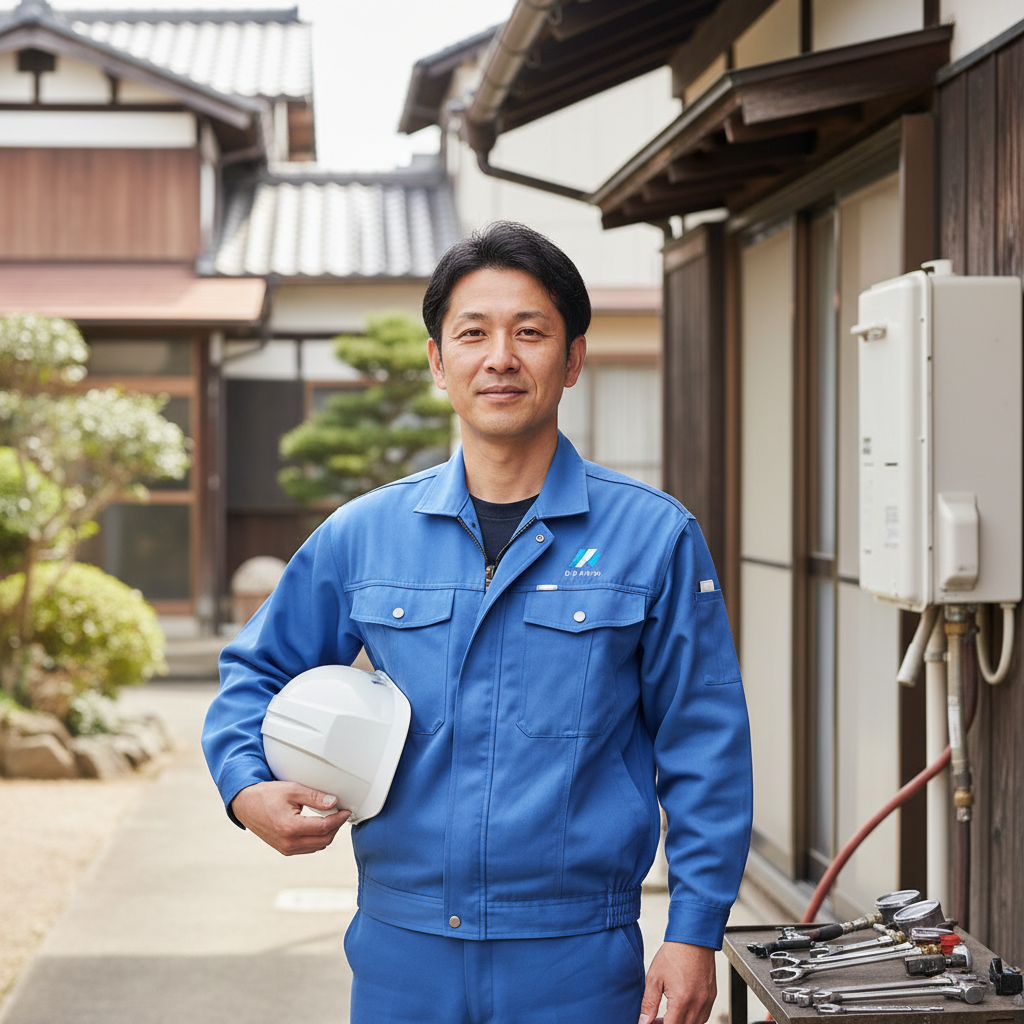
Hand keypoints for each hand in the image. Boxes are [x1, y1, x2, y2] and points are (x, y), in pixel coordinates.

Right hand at [231, 781, 349, 854]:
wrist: (245, 804)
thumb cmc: (266, 795)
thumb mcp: (292, 790)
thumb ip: (315, 797)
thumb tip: (334, 802)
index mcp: (290, 828)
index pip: (324, 828)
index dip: (339, 819)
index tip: (346, 811)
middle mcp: (288, 843)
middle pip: (324, 840)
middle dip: (336, 827)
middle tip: (340, 813)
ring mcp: (286, 849)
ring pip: (317, 847)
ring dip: (327, 834)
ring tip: (331, 818)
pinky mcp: (284, 850)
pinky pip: (308, 848)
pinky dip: (317, 839)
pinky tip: (319, 826)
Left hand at [639, 941, 716, 1023]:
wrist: (693, 937)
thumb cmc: (674, 954)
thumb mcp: (654, 977)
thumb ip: (649, 1003)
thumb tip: (644, 1021)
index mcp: (682, 1001)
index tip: (652, 1023)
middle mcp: (698, 1004)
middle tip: (657, 1020)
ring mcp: (707, 1001)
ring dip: (682, 1023)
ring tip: (668, 1015)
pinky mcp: (712, 996)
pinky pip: (704, 1016)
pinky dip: (693, 1018)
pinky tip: (682, 1009)